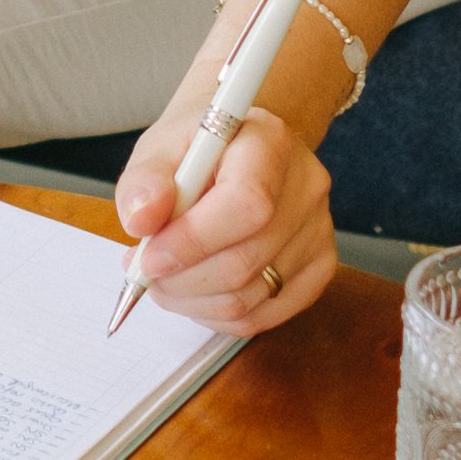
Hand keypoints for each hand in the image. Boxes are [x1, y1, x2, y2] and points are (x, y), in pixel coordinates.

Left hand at [113, 106, 336, 334]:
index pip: (246, 204)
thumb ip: (145, 180)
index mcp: (270, 143)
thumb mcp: (161, 148)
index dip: (193, 241)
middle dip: (181, 279)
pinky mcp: (320, 268)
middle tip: (144, 272)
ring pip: (250, 297)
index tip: (148, 257)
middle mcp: (306, 187)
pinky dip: (217, 315)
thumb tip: (141, 221)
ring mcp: (319, 231)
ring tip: (164, 278)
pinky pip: (263, 316)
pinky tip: (194, 292)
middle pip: (246, 260)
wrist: (236, 151)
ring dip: (192, 301)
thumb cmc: (196, 150)